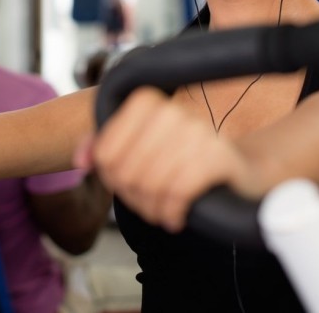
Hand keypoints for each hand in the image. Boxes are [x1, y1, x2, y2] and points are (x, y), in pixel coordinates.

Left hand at [81, 87, 253, 232]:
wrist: (239, 167)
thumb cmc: (183, 159)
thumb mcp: (142, 149)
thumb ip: (105, 149)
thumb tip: (79, 162)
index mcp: (146, 102)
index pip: (106, 152)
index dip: (111, 179)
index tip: (127, 187)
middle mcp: (171, 110)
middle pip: (126, 171)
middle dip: (133, 198)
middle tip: (146, 206)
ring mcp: (197, 131)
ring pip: (150, 183)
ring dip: (152, 209)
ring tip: (160, 213)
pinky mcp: (218, 156)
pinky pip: (178, 191)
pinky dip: (172, 212)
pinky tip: (176, 217)